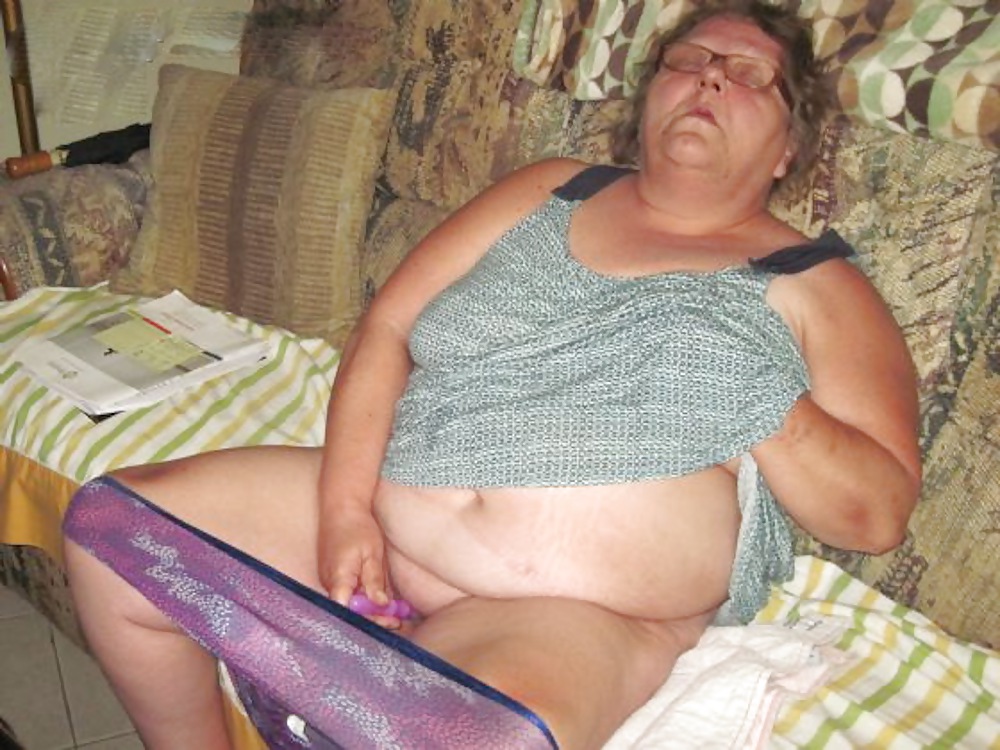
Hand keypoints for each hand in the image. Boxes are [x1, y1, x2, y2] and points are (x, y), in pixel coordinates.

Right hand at [317, 506, 402, 628]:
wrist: (341, 506)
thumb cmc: (356, 526)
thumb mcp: (372, 553)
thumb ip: (374, 580)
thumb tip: (381, 604)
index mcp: (338, 579)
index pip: (348, 612)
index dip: (367, 621)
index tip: (388, 622)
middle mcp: (330, 583)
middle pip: (349, 612)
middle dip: (372, 619)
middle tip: (396, 622)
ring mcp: (330, 580)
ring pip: (349, 604)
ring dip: (369, 611)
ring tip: (393, 616)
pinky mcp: (334, 575)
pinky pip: (348, 594)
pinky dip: (363, 600)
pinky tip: (379, 601)